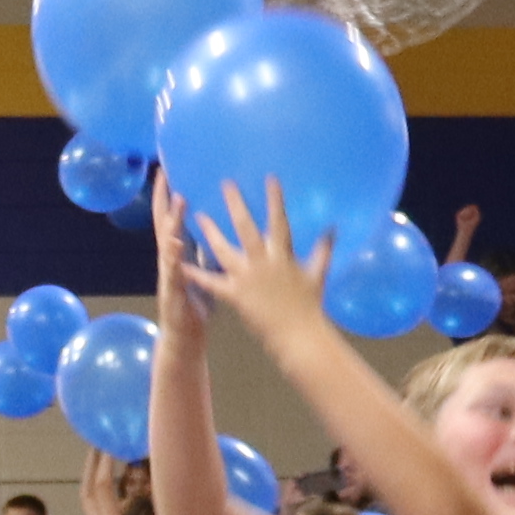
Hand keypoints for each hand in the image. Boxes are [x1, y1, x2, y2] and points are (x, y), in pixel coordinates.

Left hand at [165, 179, 336, 347]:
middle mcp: (262, 262)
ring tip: (197, 215)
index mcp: (283, 255)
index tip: (270, 178)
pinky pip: (211, 282)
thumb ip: (323, 249)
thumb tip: (333, 228)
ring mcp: (246, 278)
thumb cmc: (309, 306)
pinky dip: (196, 274)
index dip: (274, 199)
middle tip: (225, 184)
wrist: (297, 336)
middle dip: (236, 204)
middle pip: (246, 227)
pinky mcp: (234, 295)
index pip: (279, 221)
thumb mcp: (317, 274)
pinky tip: (182, 264)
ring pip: (223, 250)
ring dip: (209, 232)